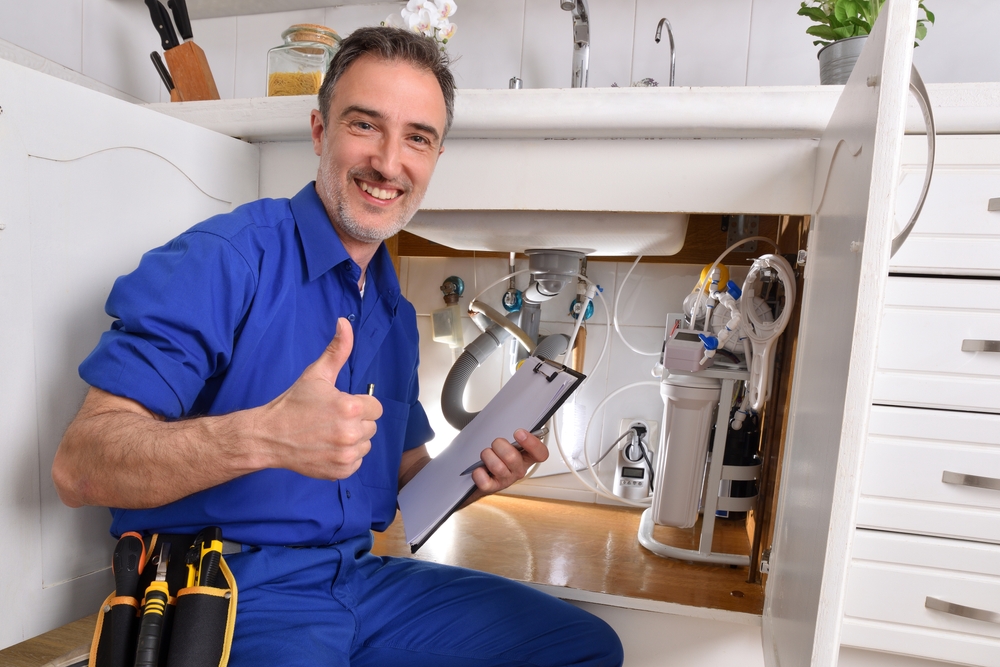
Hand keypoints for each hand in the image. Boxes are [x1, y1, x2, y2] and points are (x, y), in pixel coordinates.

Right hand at [256, 318, 381, 480]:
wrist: (269, 436)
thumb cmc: (294, 403)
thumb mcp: (316, 374)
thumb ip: (337, 350)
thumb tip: (345, 322)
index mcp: (350, 407)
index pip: (376, 407)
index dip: (360, 405)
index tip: (341, 406)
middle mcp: (351, 432)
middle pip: (371, 426)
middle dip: (356, 422)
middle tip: (331, 420)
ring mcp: (346, 454)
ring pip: (365, 445)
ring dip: (352, 440)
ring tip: (328, 434)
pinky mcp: (340, 471)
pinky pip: (356, 462)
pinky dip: (345, 457)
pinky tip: (327, 448)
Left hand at [470, 428, 547, 493]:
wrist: (483, 474)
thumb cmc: (498, 455)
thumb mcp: (509, 443)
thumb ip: (515, 435)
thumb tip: (514, 418)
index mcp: (527, 457)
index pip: (540, 453)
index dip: (532, 443)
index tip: (519, 433)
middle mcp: (519, 470)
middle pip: (512, 457)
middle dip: (499, 445)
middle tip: (495, 445)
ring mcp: (506, 480)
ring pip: (497, 467)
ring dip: (487, 456)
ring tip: (486, 455)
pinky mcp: (493, 488)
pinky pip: (485, 481)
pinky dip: (479, 473)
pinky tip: (479, 468)